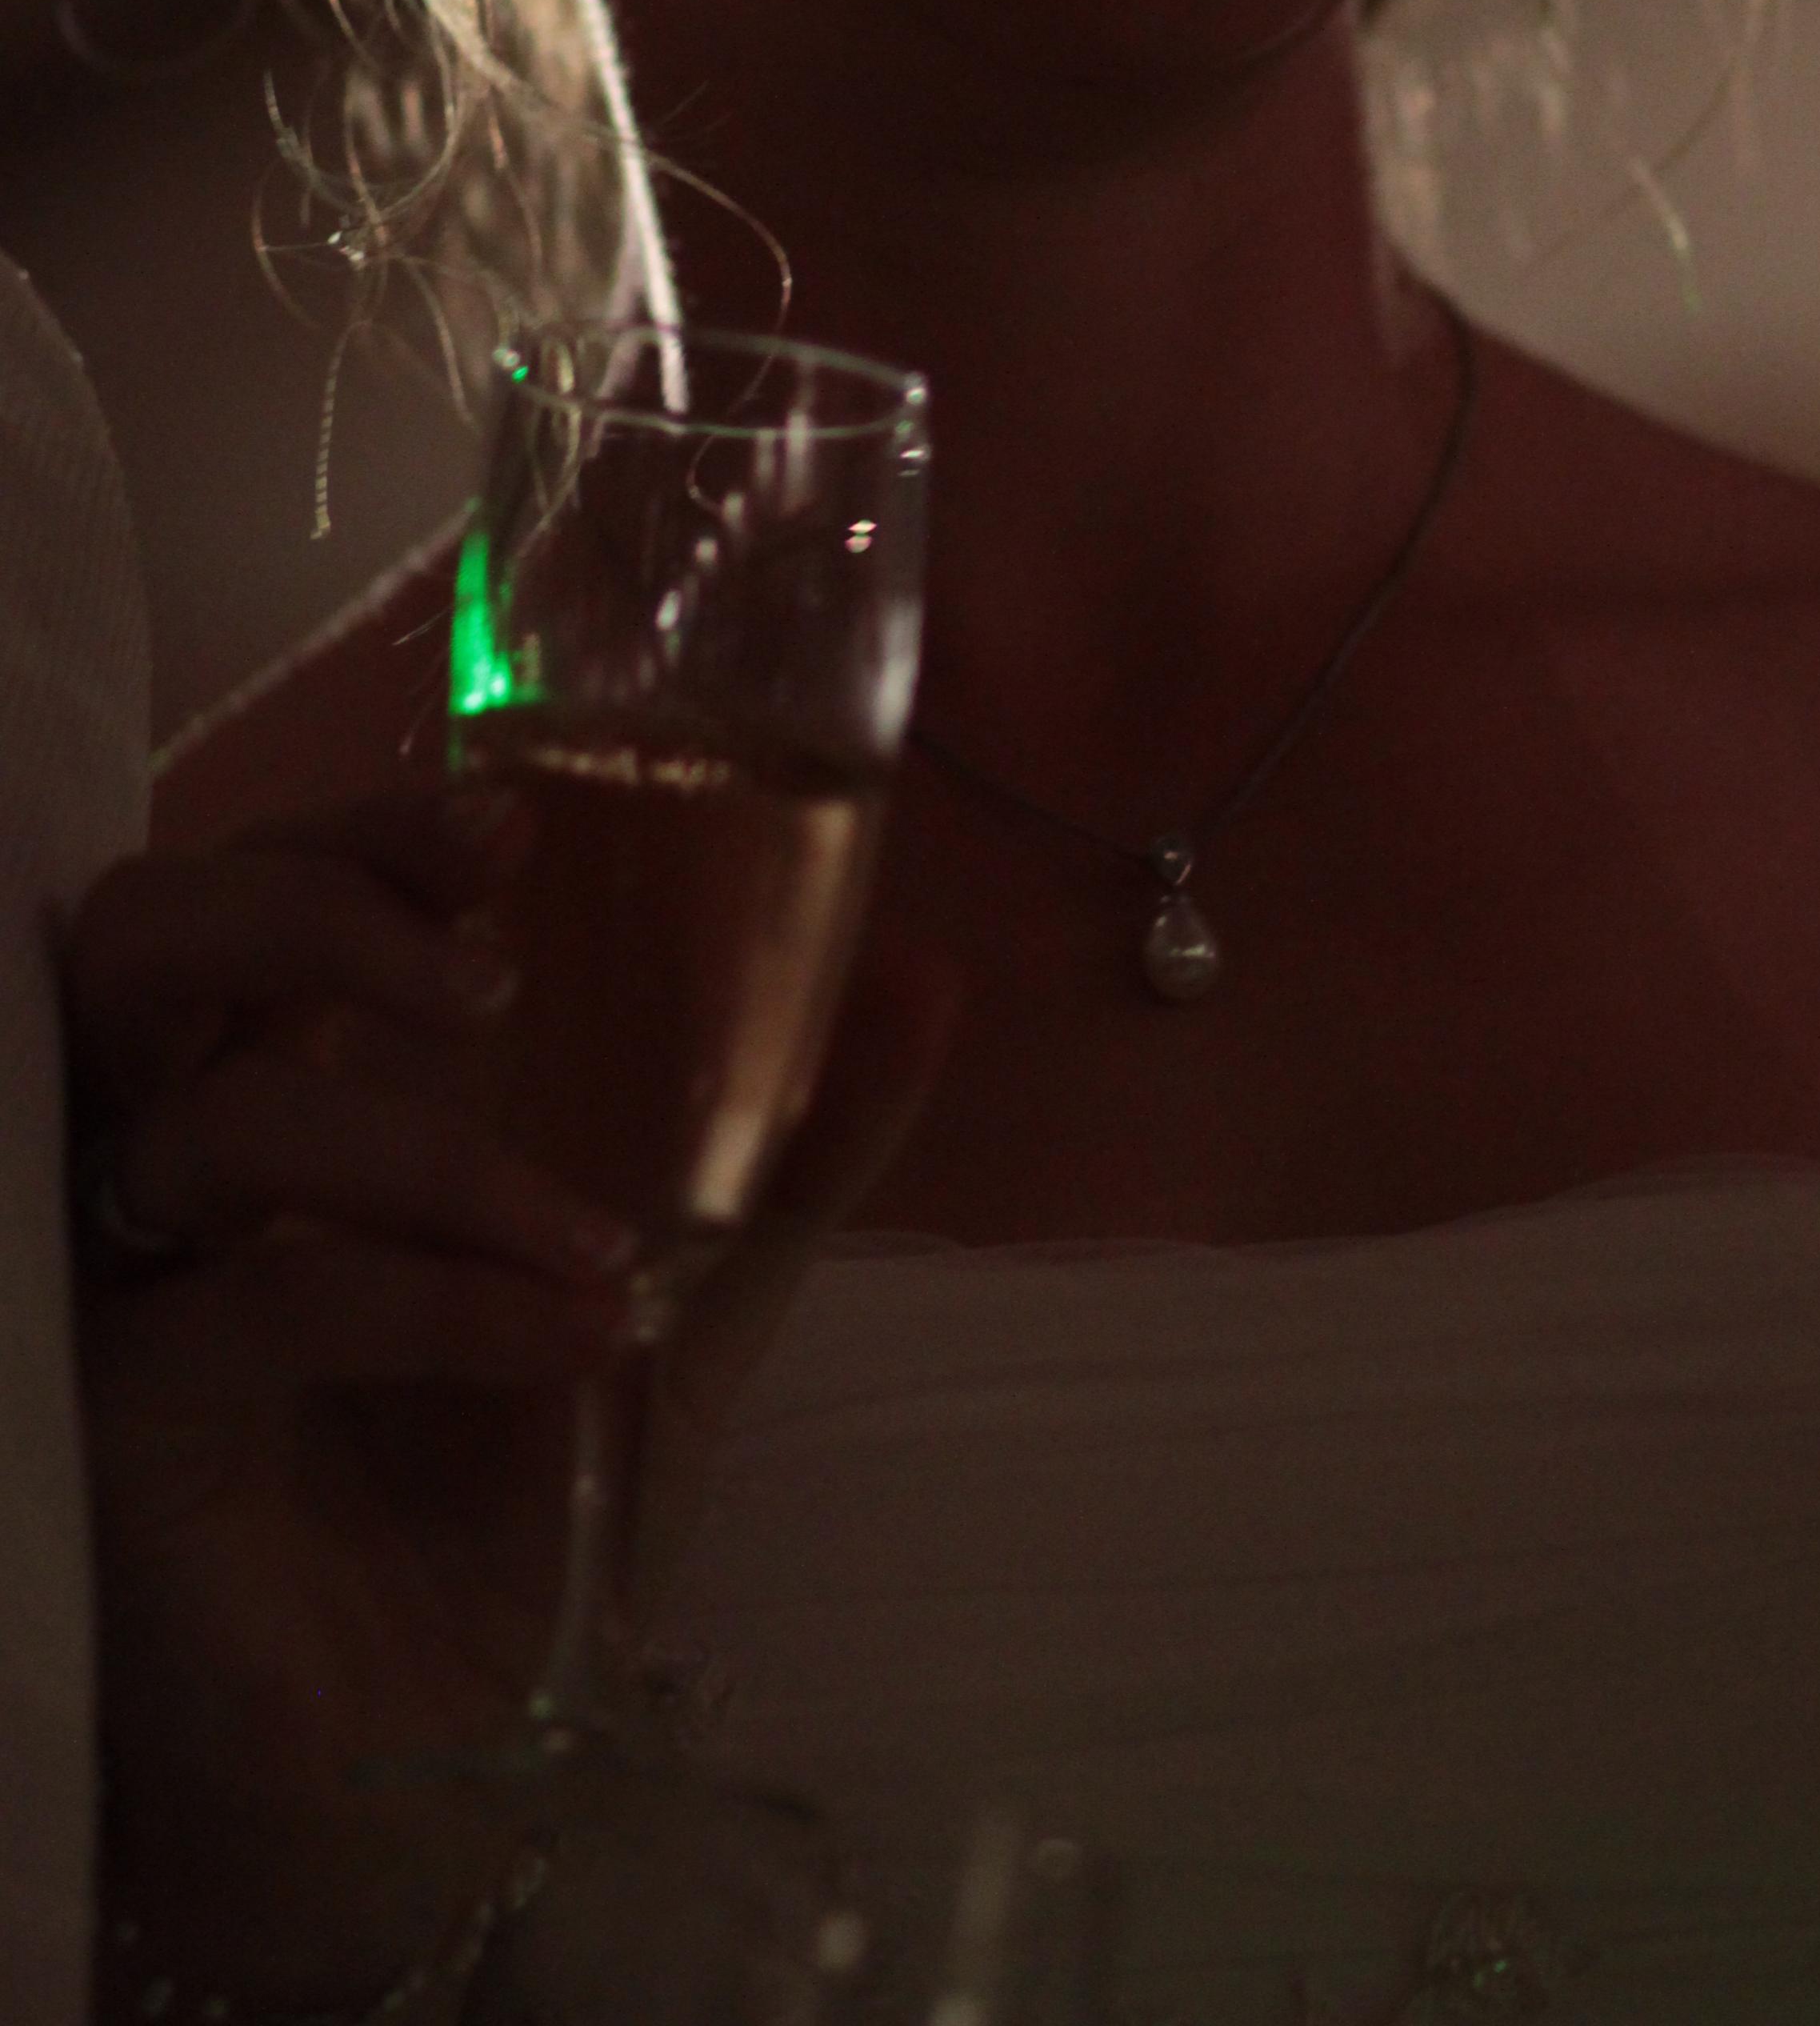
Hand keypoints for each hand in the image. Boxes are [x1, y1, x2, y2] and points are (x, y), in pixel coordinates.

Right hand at [66, 793, 953, 2013]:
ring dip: (417, 1146)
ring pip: (199, 1121)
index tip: (510, 821)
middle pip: (144, 940)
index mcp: (292, 1094)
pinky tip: (565, 1341)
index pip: (265, 893)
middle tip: (489, 948)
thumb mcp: (684, 1297)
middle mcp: (182, 1170)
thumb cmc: (524, 1509)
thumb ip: (794, 1138)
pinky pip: (254, 1307)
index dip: (356, 827)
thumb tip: (928, 969)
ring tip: (591, 1229)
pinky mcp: (121, 1424)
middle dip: (310, 902)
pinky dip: (428, 1300)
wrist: (457, 1767)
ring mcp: (129, 1292)